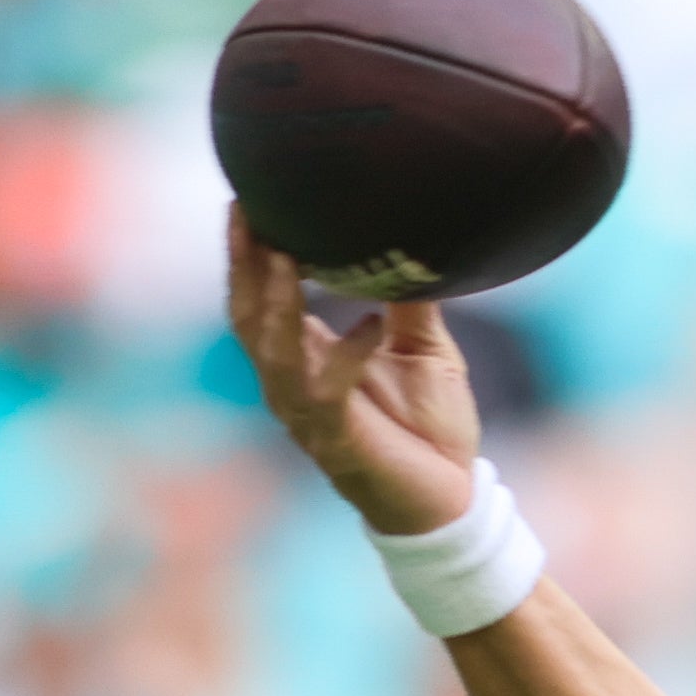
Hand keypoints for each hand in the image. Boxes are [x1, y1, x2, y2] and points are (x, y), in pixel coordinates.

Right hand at [224, 208, 479, 534]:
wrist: (452, 500)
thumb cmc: (432, 425)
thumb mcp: (424, 347)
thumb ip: (408, 298)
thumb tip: (412, 236)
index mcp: (307, 355)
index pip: (260, 295)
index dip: (248, 250)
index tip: (249, 195)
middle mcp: (294, 382)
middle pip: (248, 316)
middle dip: (243, 264)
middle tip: (247, 210)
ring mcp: (309, 415)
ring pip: (273, 353)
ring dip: (277, 303)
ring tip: (284, 254)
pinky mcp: (338, 443)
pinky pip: (330, 393)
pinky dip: (348, 355)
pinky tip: (371, 322)